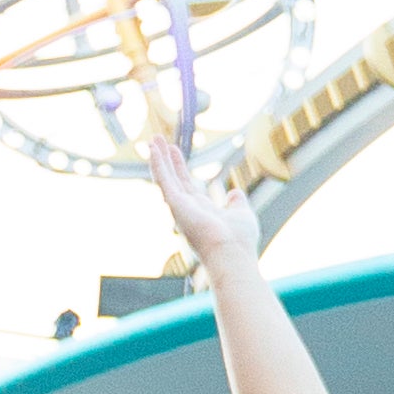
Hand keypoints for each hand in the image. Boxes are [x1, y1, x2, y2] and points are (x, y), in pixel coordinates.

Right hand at [134, 101, 246, 277]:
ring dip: (158, 158)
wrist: (232, 254)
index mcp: (201, 211)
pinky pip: (164, 180)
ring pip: (165, 177)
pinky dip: (158, 164)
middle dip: (165, 159)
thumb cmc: (239, 240)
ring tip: (152, 139)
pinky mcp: (175, 204)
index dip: (179, 167)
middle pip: (173, 178)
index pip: (186, 185)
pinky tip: (154, 150)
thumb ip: (236, 203)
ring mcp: (179, 207)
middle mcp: (187, 209)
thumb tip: (234, 192)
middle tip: (157, 140)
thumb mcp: (241, 214)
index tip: (174, 150)